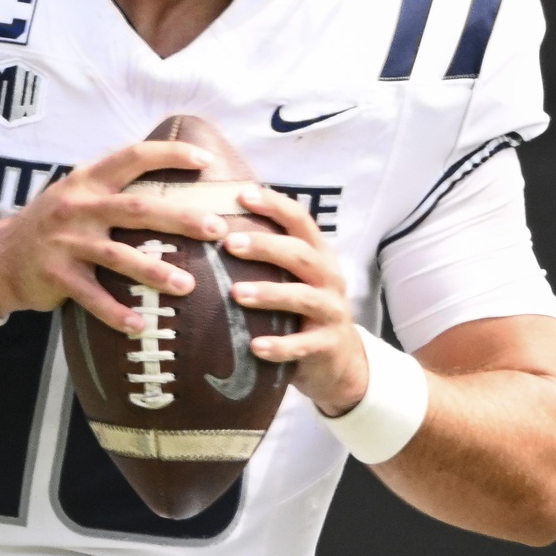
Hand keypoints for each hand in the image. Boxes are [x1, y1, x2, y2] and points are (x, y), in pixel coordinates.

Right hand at [0, 140, 232, 334]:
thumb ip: (116, 186)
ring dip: (155, 272)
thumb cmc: (55, 225)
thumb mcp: (78, 194)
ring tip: (188, 285)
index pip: (133, 157)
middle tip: (216, 229)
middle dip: (180, 218)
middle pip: (138, 209)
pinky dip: (116, 313)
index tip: (205, 159)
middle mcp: (78, 207)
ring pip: (118, 256)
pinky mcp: (56, 276)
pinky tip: (140, 325)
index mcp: (88, 180)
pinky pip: (92, 297)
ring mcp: (65, 242)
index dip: (170, 155)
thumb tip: (173, 178)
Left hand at [221, 187, 366, 415]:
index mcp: (318, 255)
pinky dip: (279, 346)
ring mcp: (331, 312)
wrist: (341, 362)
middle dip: (266, 246)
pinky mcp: (327, 345)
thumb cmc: (303, 312)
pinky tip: (254, 347)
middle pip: (300, 254)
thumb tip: (214, 225)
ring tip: (236, 293)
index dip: (274, 205)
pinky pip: (303, 346)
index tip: (242, 194)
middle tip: (229, 243)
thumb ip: (269, 256)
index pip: (300, 221)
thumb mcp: (294, 278)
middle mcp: (328, 278)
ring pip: (302, 297)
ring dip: (269, 294)